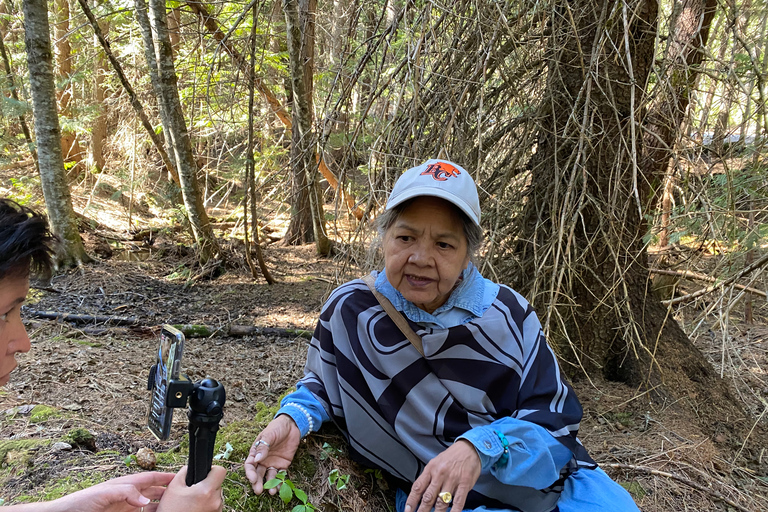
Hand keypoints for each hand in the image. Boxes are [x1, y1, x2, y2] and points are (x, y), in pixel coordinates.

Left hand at [47, 471, 175, 511]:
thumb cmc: (78, 503)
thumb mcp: (103, 493)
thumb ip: (126, 492)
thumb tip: (145, 500)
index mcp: (124, 485)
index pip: (150, 479)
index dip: (165, 477)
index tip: (181, 478)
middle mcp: (127, 497)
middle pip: (153, 493)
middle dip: (168, 493)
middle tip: (183, 497)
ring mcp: (124, 509)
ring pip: (148, 507)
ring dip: (160, 507)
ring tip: (174, 510)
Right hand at [157, 465, 226, 511]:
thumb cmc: (171, 511)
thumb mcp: (173, 488)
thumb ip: (184, 473)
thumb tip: (190, 468)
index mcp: (206, 491)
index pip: (220, 471)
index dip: (212, 470)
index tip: (205, 474)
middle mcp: (215, 501)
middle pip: (217, 485)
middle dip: (207, 486)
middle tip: (194, 492)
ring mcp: (217, 511)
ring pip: (216, 497)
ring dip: (207, 497)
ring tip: (193, 503)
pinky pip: (214, 507)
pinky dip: (207, 506)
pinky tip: (195, 509)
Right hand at [244, 414, 300, 494]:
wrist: (292, 425)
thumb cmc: (277, 427)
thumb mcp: (269, 435)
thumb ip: (263, 447)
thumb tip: (257, 459)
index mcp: (256, 452)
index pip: (250, 465)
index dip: (250, 473)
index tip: (252, 479)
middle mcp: (263, 459)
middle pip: (258, 473)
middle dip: (257, 483)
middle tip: (258, 491)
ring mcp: (273, 462)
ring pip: (269, 476)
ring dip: (269, 485)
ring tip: (271, 492)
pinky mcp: (283, 464)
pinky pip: (280, 474)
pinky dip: (280, 481)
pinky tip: (279, 487)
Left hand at [404, 440, 481, 511]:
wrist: (469, 448)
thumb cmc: (452, 456)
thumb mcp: (435, 462)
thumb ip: (429, 478)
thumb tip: (421, 494)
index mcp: (431, 469)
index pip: (418, 487)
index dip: (411, 501)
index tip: (408, 510)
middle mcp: (440, 474)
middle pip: (428, 497)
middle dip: (422, 510)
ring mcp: (452, 479)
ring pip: (442, 501)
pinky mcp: (464, 483)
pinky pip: (458, 501)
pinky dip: (454, 511)